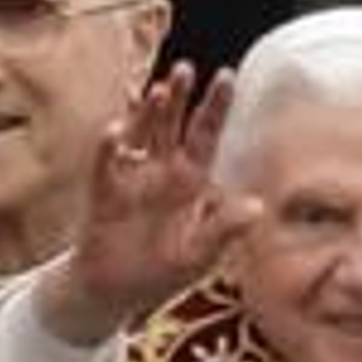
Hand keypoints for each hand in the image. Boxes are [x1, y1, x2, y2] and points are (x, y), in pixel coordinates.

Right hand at [38, 62, 264, 346]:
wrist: (114, 292)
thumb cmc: (159, 273)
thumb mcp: (198, 256)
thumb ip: (223, 230)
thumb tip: (257, 207)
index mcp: (189, 181)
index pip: (205, 136)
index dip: (215, 108)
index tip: (227, 77)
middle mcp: (161, 170)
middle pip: (172, 125)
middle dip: (179, 98)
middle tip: (186, 69)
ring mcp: (131, 176)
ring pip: (140, 134)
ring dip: (148, 114)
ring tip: (159, 92)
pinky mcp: (104, 191)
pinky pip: (105, 164)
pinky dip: (109, 147)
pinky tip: (115, 131)